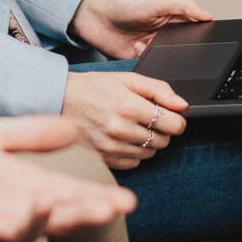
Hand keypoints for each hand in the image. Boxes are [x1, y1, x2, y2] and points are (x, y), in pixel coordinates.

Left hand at [0, 116, 135, 241]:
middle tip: (104, 209)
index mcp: (18, 186)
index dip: (92, 200)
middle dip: (77, 214)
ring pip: (13, 231)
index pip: (63, 195)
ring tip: (49, 202)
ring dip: (33, 219)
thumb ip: (29, 134)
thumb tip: (73, 127)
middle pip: (49, 216)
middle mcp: (4, 211)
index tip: (124, 200)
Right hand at [61, 71, 187, 168]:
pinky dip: (134, 153)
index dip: (176, 119)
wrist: (59, 101)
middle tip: (146, 118)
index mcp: (128, 106)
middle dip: (161, 129)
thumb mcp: (127, 78)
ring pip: (150, 153)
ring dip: (148, 141)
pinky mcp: (104, 160)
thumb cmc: (92, 88)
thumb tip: (182, 105)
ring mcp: (111, 148)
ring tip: (132, 126)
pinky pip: (134, 163)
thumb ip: (158, 89)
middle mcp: (121, 130)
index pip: (173, 124)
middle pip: (163, 140)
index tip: (170, 115)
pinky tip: (123, 139)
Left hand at [69, 0, 211, 59]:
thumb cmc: (124, 4)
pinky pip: (152, 69)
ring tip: (147, 43)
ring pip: (168, 62)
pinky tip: (137, 49)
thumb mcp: (158, 0)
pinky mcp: (140, 62)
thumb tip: (208, 14)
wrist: (95, 17)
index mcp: (173, 20)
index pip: (194, 31)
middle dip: (179, 51)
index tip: (202, 41)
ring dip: (161, 57)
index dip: (200, 38)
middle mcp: (165, 36)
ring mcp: (153, 50)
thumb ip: (184, 5)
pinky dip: (148, 64)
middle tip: (169, 44)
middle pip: (183, 51)